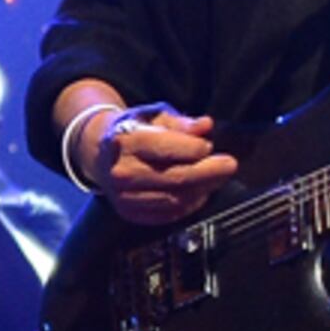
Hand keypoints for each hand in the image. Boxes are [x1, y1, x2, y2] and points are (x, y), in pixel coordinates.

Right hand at [84, 104, 239, 227]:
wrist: (100, 152)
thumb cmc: (133, 130)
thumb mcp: (154, 115)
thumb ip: (181, 122)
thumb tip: (205, 126)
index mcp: (124, 141)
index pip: (166, 148)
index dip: (195, 149)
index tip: (209, 146)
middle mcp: (121, 171)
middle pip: (175, 178)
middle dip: (209, 172)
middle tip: (229, 165)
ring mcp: (123, 196)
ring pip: (175, 199)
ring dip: (203, 190)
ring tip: (217, 178)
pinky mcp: (129, 213)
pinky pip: (168, 215)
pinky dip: (189, 205)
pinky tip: (200, 193)